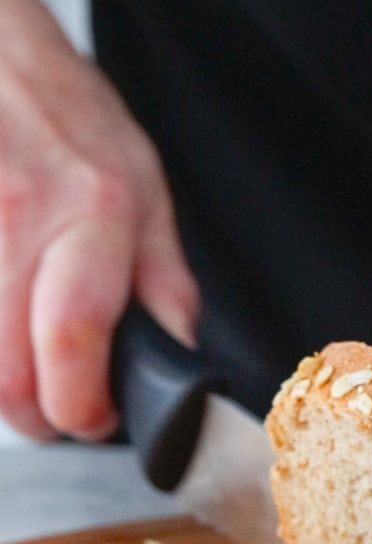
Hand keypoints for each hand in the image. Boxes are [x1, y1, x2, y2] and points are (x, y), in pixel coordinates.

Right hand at [0, 0, 198, 439]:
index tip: (94, 420)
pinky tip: (7, 331)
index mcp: (92, 216)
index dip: (80, 407)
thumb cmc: (72, 123)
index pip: (72, 339)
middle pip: (7, 376)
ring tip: (30, 366)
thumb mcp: (146, 193)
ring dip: (5, 385)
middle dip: (37, 417)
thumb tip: (182, 360)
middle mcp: (20, 219)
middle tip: (59, 410)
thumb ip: (166, 285)